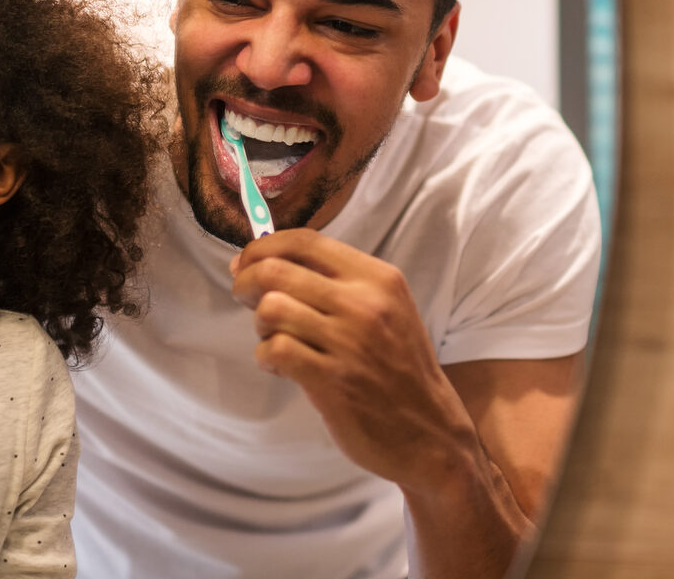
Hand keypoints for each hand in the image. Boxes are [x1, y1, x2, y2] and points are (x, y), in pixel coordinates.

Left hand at [229, 229, 482, 487]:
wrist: (430, 432)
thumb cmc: (399, 368)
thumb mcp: (387, 310)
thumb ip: (339, 284)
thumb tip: (269, 262)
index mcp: (378, 278)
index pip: (305, 241)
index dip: (264, 247)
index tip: (246, 261)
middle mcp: (364, 303)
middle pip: (277, 270)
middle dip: (246, 281)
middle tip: (244, 296)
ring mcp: (348, 342)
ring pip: (271, 308)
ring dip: (260, 323)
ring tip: (272, 336)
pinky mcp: (331, 380)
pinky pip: (274, 349)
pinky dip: (265, 356)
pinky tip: (278, 365)